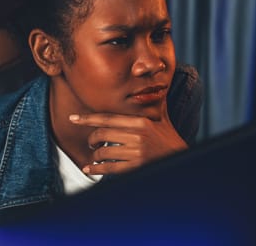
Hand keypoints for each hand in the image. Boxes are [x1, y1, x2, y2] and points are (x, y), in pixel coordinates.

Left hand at [68, 112, 187, 174]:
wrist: (182, 159)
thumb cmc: (170, 139)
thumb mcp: (162, 119)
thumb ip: (154, 105)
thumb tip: (156, 85)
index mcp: (140, 122)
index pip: (108, 118)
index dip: (88, 118)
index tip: (73, 118)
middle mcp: (137, 136)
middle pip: (102, 135)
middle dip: (92, 139)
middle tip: (91, 143)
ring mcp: (136, 153)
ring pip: (104, 152)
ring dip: (95, 156)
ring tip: (95, 157)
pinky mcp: (135, 168)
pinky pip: (109, 168)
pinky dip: (96, 170)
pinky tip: (90, 170)